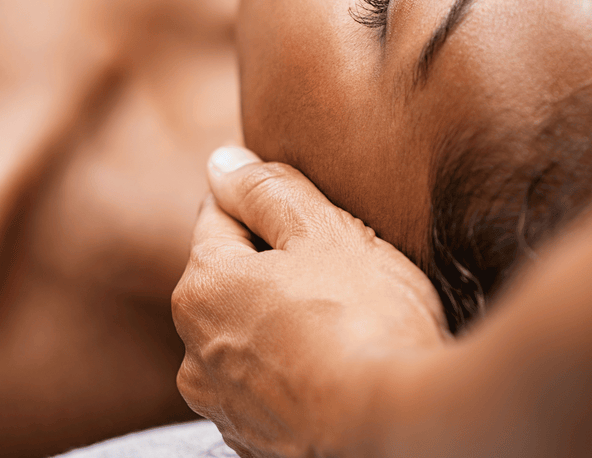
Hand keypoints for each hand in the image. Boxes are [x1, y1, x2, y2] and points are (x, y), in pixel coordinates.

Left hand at [172, 147, 448, 457]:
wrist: (397, 426)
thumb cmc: (363, 319)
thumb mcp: (322, 231)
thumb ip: (267, 190)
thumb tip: (222, 162)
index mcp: (202, 285)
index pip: (221, 214)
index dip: (266, 202)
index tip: (308, 209)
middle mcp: (194, 348)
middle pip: (232, 276)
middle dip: (274, 262)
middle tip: (339, 265)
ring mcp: (222, 402)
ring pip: (249, 331)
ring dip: (281, 317)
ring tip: (343, 318)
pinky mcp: (254, 440)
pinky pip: (268, 380)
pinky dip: (293, 366)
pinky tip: (337, 362)